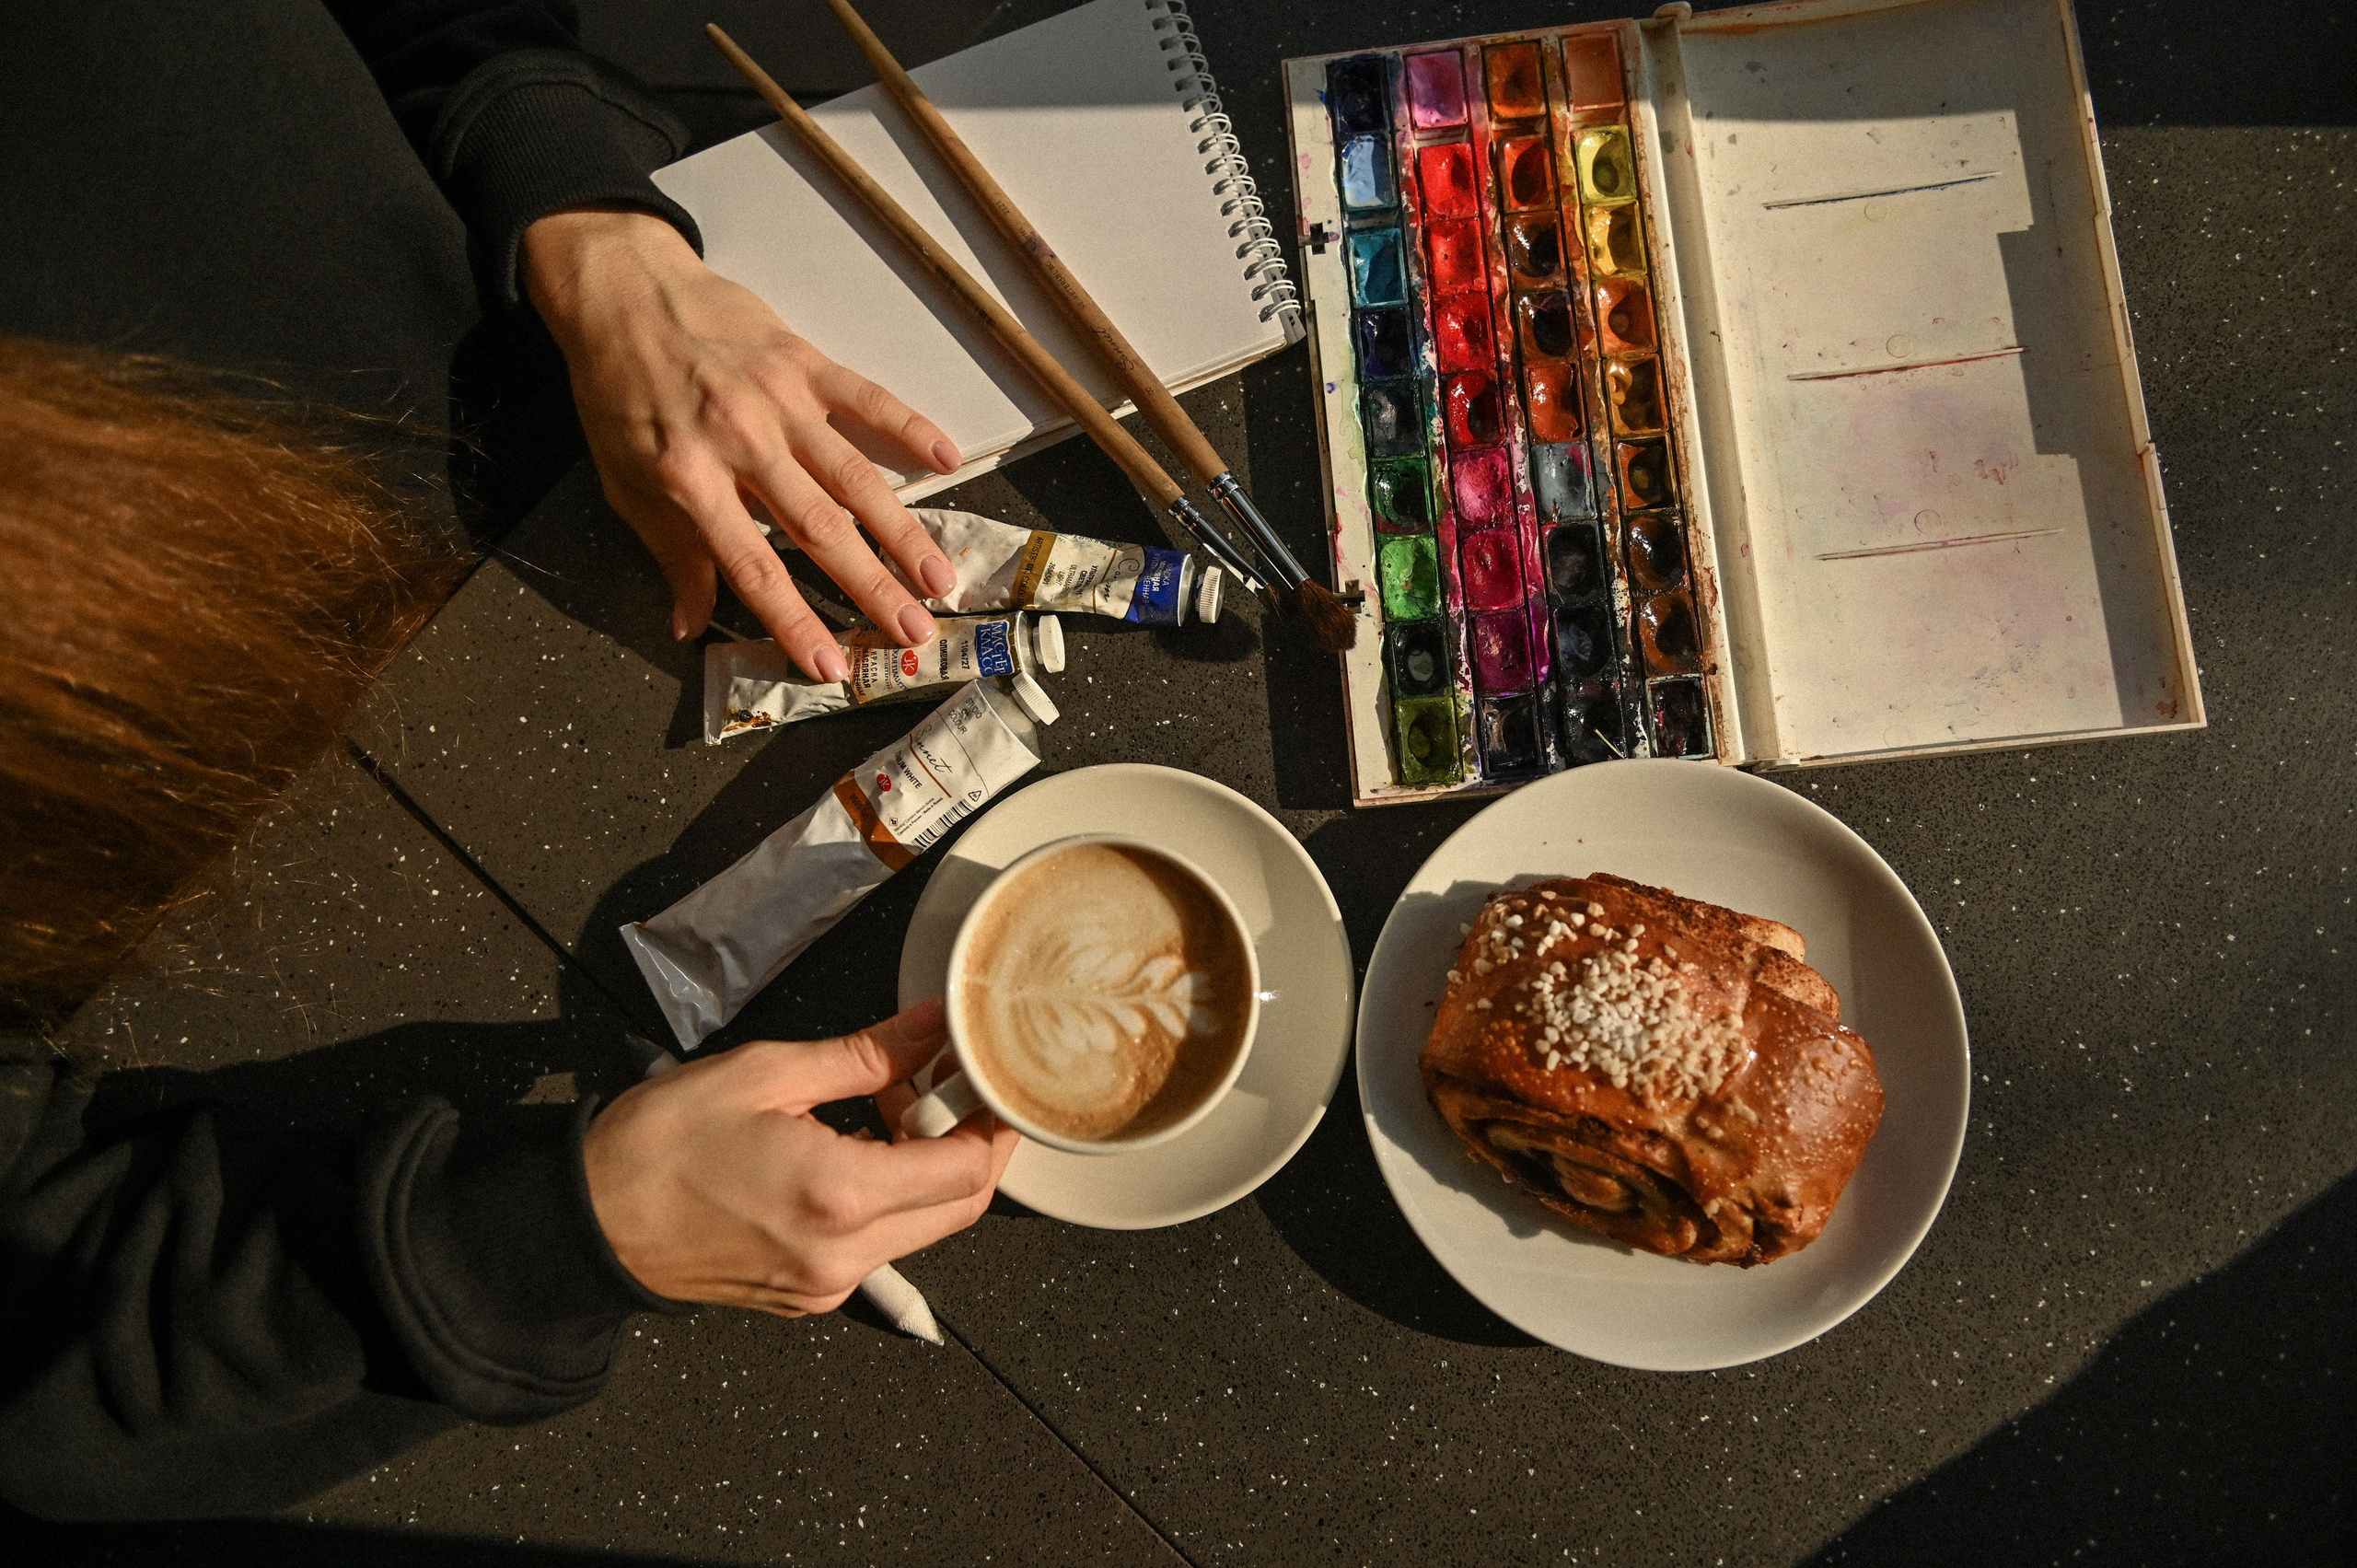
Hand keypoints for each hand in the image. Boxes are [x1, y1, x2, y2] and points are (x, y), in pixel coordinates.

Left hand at [522, 206, 964, 678]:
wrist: (619, 290)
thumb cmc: (617, 389)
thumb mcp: (623, 480)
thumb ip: (669, 551)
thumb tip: (689, 624)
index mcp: (689, 479)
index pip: (754, 567)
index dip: (796, 622)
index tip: (833, 665)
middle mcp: (740, 442)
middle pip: (819, 529)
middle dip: (872, 587)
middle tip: (914, 632)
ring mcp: (778, 399)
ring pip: (854, 476)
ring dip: (902, 531)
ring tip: (940, 577)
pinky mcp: (802, 359)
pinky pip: (867, 397)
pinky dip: (910, 427)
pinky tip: (949, 460)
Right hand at [582, 998, 1013, 1313]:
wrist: (587, 1223)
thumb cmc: (656, 1147)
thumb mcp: (765, 1073)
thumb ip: (863, 1054)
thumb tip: (927, 1028)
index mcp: (839, 1196)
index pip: (966, 1172)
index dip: (994, 1125)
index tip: (992, 1084)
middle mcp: (843, 1255)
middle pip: (958, 1209)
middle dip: (970, 1147)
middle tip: (950, 1089)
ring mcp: (825, 1285)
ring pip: (920, 1230)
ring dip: (925, 1171)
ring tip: (886, 1108)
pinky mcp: (805, 1295)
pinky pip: (876, 1247)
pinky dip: (884, 1199)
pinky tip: (851, 1149)